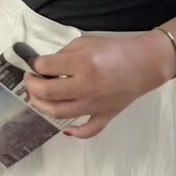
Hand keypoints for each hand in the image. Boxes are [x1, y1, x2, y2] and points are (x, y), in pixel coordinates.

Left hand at [25, 31, 173, 139]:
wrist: (145, 63)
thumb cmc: (114, 49)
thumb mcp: (85, 43)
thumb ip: (63, 54)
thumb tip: (44, 66)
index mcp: (82, 64)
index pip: (46, 67)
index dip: (34, 65)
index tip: (34, 64)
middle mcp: (86, 86)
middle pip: (47, 93)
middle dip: (31, 86)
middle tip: (30, 80)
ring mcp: (95, 105)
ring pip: (59, 113)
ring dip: (41, 106)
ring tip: (38, 97)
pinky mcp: (106, 116)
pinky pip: (88, 131)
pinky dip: (75, 133)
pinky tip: (65, 128)